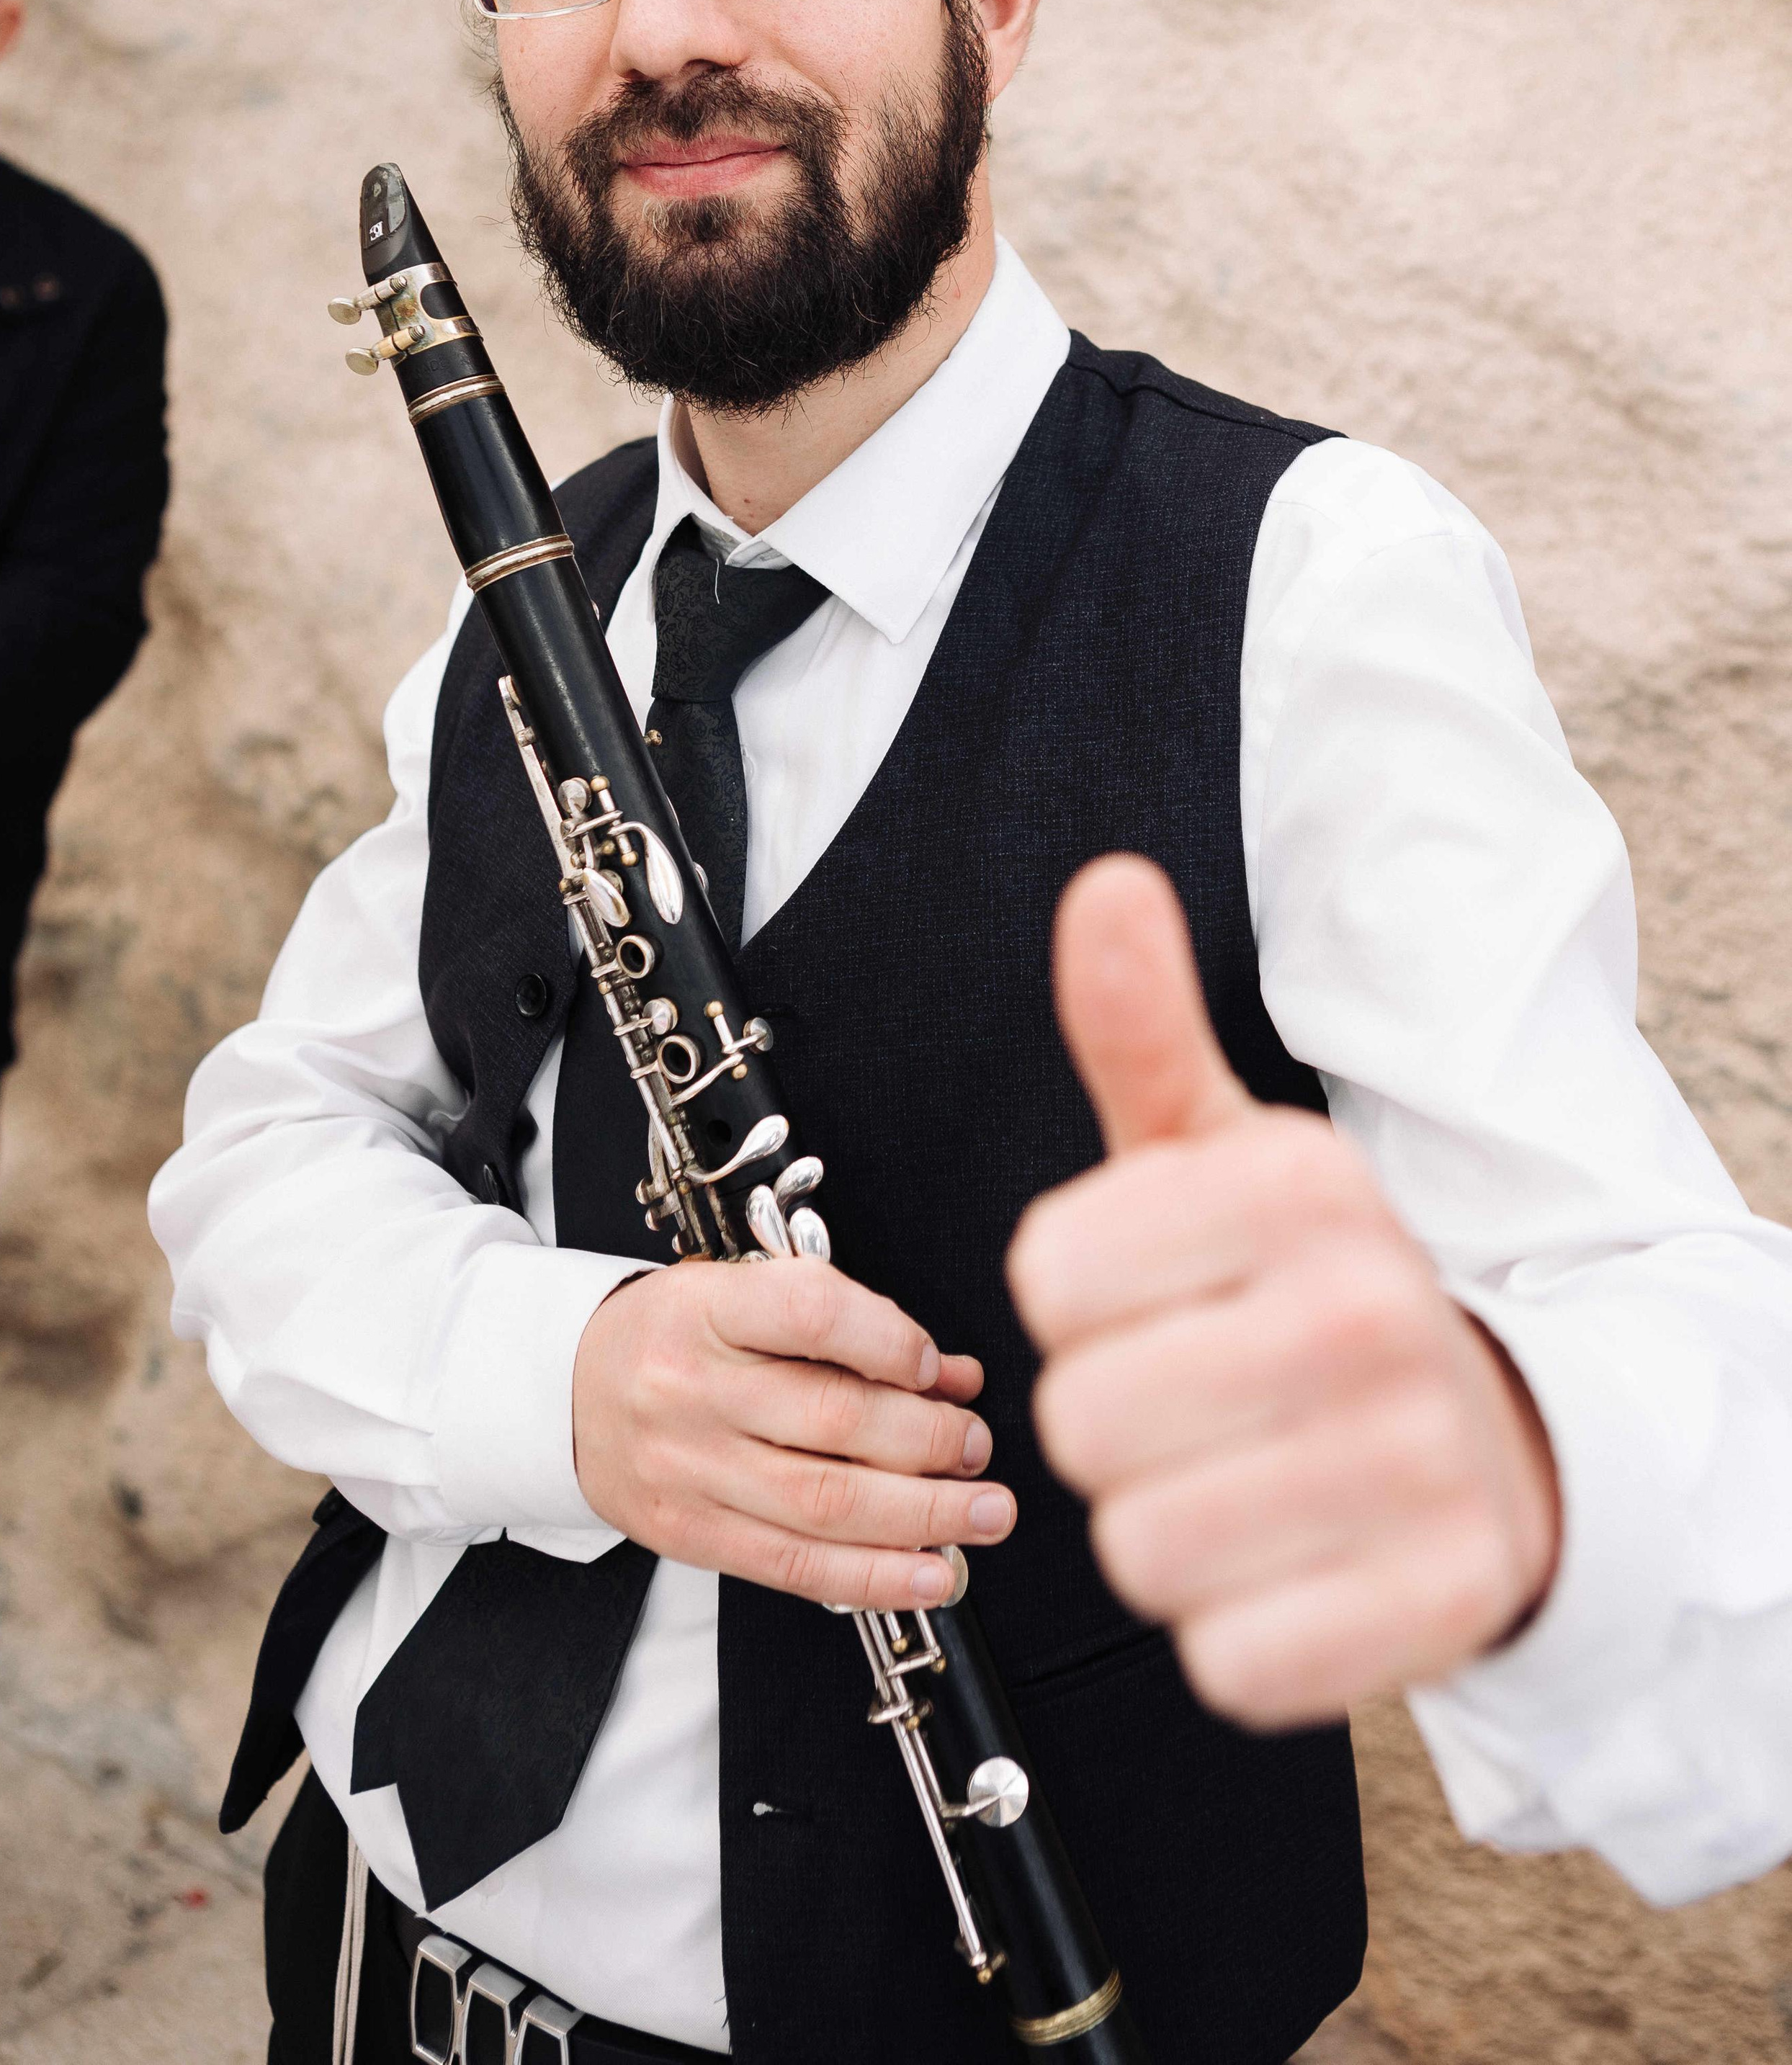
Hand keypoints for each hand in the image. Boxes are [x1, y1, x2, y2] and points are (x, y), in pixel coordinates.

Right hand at [573, 1256, 1016, 1610]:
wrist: (568, 1392)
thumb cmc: (676, 1337)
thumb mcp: (747, 1299)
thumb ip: (851, 1331)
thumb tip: (953, 1378)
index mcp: (706, 1310)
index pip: (810, 1313)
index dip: (890, 1341)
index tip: (937, 1366)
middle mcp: (691, 1389)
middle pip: (833, 1420)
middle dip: (929, 1439)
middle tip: (978, 1447)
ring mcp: (688, 1469)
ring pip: (825, 1504)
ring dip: (924, 1516)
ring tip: (985, 1513)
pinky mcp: (690, 1534)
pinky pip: (797, 1566)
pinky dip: (876, 1575)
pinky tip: (932, 1572)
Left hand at [1007, 856, 1560, 1725]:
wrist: (1497, 1441)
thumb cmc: (1309, 1292)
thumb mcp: (1223, 1149)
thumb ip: (1140, 1028)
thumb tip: (1103, 885)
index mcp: (1301, 1186)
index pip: (1046, 1273)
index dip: (1074, 1301)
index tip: (1152, 1293)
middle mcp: (1369, 1312)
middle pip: (1080, 1419)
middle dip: (1111, 1425)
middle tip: (1196, 1400)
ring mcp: (1419, 1462)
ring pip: (1141, 1547)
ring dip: (1164, 1532)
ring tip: (1238, 1479)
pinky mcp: (1441, 1601)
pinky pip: (1230, 1658)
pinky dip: (1236, 1633)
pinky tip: (1289, 1565)